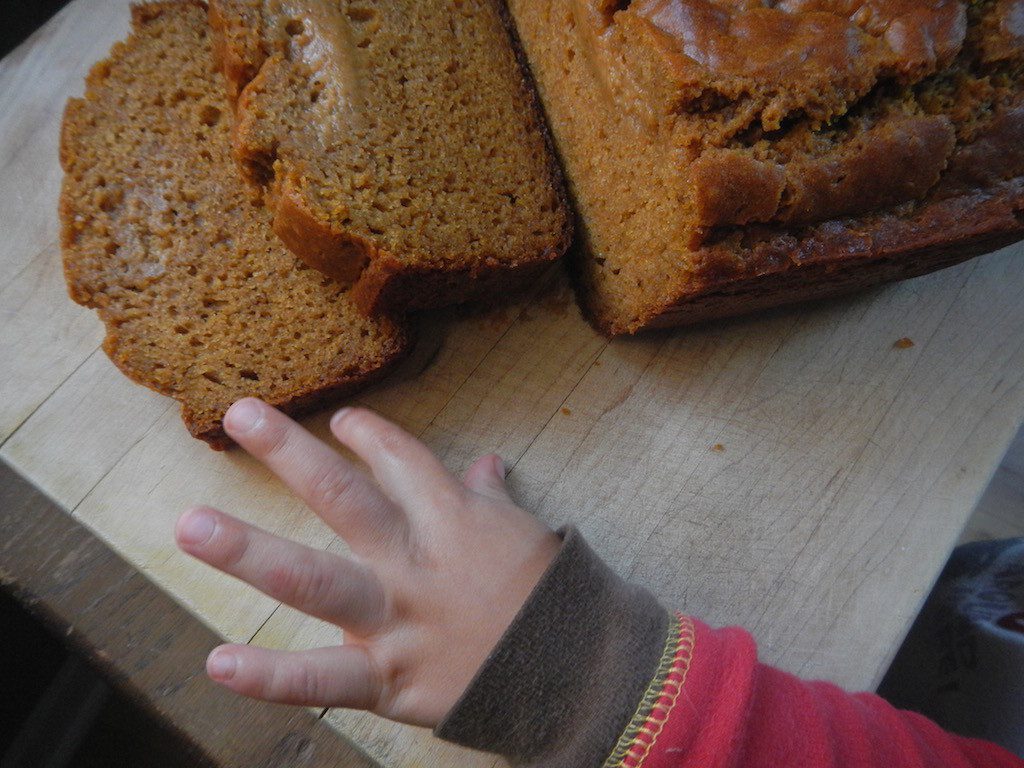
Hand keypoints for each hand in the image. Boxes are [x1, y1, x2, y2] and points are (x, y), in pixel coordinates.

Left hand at [175, 399, 559, 726]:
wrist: (580, 672)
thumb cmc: (554, 595)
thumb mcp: (525, 533)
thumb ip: (492, 498)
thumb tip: (486, 463)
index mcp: (453, 519)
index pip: (401, 459)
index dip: (368, 434)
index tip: (341, 421)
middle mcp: (415, 560)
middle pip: (344, 498)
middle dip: (290, 453)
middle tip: (240, 414)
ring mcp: (396, 619)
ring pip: (314, 579)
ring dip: (248, 550)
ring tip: (190, 524)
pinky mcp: (388, 678)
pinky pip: (322, 679)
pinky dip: (269, 676)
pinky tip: (218, 662)